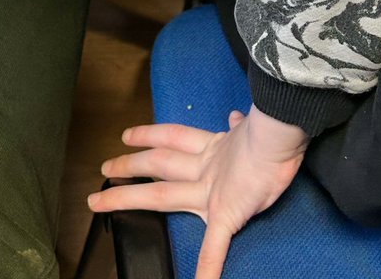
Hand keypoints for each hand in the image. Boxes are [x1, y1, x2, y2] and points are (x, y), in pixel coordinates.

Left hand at [87, 105, 308, 278]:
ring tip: (100, 203)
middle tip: (104, 167)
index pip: (172, 138)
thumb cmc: (272, 131)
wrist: (280, 137)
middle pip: (158, 164)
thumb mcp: (251, 128)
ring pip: (162, 193)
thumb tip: (234, 118)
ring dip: (129, 198)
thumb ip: (238, 128)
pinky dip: (206, 269)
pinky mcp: (224, 215)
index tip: (128, 136)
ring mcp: (210, 192)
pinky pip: (213, 248)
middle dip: (128, 166)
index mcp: (213, 149)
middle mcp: (205, 168)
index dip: (148, 135)